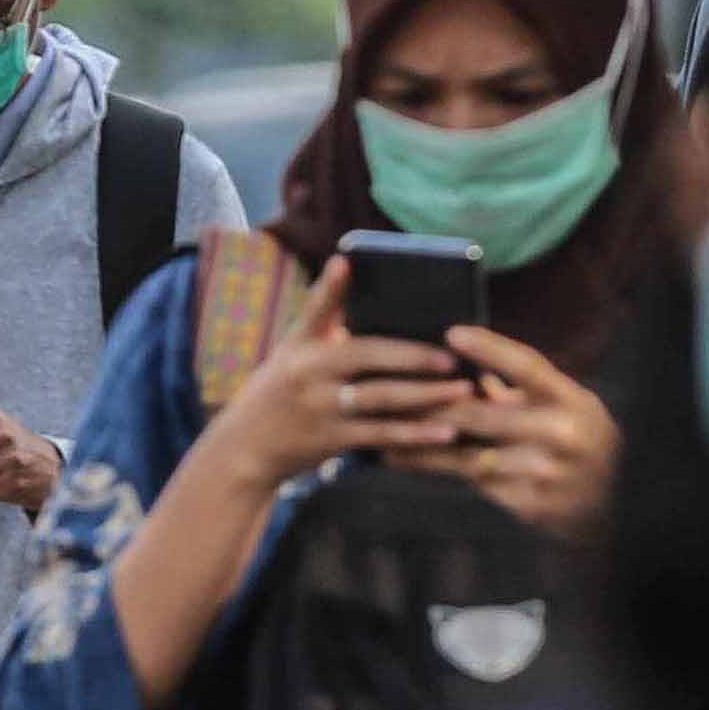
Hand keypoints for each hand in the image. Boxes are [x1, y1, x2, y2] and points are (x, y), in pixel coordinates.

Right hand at [200, 261, 472, 497]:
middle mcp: (307, 372)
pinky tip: (446, 433)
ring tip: (463, 390)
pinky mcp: (330, 440)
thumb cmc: (283, 393)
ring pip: (381, 398)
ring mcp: (319, 407)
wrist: (245, 449)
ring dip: (426, 395)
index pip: (316, 309)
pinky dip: (415, 435)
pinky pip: (381, 435)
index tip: (346, 260)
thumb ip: (330, 331)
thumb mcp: (294, 355)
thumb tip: (385, 309)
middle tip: (452, 356)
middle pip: (366, 356)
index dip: (329, 285)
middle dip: (413, 355)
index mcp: (300, 344)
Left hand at [400, 325, 619, 538]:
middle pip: (484, 415)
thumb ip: (520, 390)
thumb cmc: (581, 440)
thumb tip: (464, 365)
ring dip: (423, 446)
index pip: (528, 366)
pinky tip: (408, 462)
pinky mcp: (530, 505)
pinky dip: (441, 471)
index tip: (451, 332)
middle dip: (433, 405)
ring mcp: (545, 473)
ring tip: (384, 438)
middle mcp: (560, 435)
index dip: (490, 348)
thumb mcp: (566, 405)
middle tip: (391, 393)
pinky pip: (476, 484)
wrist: (619, 504)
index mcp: (570, 400)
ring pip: (469, 457)